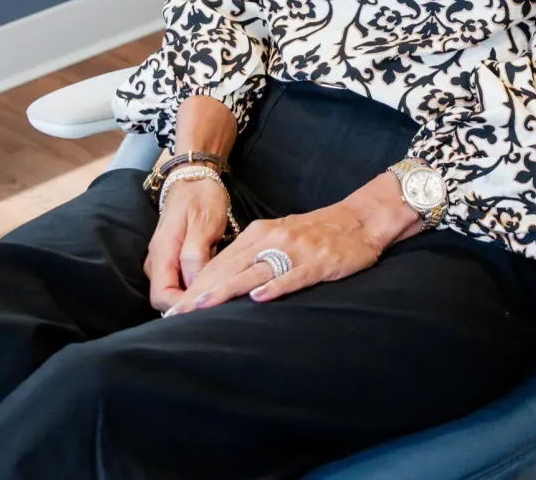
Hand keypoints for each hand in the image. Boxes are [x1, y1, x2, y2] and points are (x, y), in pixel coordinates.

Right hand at [144, 177, 232, 312]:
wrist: (196, 176)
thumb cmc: (201, 197)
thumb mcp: (203, 224)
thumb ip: (195, 256)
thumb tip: (195, 286)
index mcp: (162, 253)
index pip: (161, 296)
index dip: (181, 307)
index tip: (205, 309)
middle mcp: (158, 260)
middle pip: (167, 296)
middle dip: (190, 304)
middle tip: (218, 304)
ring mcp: (165, 259)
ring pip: (176, 288)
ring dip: (195, 293)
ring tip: (221, 294)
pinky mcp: (174, 256)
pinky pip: (182, 278)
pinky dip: (197, 282)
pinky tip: (217, 280)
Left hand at [165, 174, 421, 313]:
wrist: (360, 219)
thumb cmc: (317, 233)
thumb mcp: (280, 237)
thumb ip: (253, 256)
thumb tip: (222, 282)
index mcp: (260, 233)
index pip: (220, 262)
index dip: (195, 285)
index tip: (174, 307)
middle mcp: (272, 239)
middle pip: (229, 268)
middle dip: (200, 292)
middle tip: (176, 316)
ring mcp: (295, 250)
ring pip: (254, 272)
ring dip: (226, 290)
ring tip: (202, 307)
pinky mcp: (317, 262)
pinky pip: (293, 276)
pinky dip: (275, 286)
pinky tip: (259, 297)